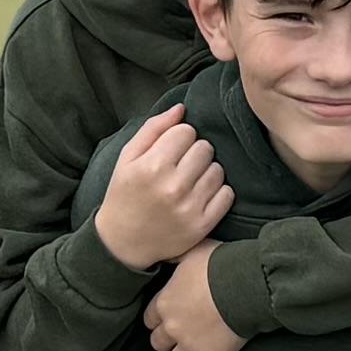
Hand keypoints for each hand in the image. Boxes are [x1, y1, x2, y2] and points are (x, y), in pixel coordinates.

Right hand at [90, 110, 232, 276]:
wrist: (123, 242)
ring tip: (189, 182)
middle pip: (205, 148)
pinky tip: (200, 196)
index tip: (169, 151)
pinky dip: (218, 192)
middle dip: (194, 152)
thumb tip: (182, 108)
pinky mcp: (202, 225)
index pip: (186, 131)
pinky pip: (227, 194)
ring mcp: (190, 207)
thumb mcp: (127, 158)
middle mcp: (173, 186)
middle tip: (180, 166)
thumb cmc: (125, 194)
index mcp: (152, 166)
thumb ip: (153, 129)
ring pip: (218, 170)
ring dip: (206, 172)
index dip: (178, 138)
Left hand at [145, 251, 250, 350]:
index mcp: (164, 302)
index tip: (168, 316)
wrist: (245, 284)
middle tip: (181, 334)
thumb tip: (166, 252)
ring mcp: (191, 345)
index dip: (158, 319)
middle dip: (168, 340)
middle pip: (158, 343)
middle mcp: (173, 327)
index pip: (149, 319)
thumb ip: (175, 256)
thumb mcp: (191, 250)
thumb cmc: (218, 263)